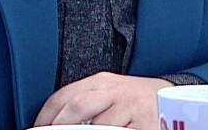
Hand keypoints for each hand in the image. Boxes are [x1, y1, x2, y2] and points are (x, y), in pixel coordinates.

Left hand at [33, 72, 171, 128]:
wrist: (172, 99)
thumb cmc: (132, 101)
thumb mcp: (107, 95)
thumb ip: (83, 105)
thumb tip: (53, 123)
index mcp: (100, 82)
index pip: (64, 96)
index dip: (45, 116)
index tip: (35, 129)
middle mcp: (114, 92)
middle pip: (78, 106)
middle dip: (58, 126)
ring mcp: (130, 108)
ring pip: (99, 125)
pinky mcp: (144, 125)